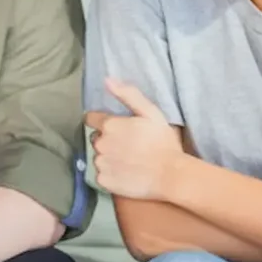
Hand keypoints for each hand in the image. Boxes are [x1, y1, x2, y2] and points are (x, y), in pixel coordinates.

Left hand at [83, 79, 183, 200]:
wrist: (170, 175)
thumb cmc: (163, 143)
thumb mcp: (150, 112)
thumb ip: (128, 95)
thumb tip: (107, 80)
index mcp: (109, 125)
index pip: (91, 119)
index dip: (102, 121)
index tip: (116, 128)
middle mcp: (100, 144)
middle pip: (96, 138)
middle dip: (108, 140)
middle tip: (129, 146)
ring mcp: (100, 164)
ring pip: (98, 157)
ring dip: (109, 157)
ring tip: (130, 161)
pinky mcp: (103, 181)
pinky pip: (101, 175)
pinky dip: (110, 174)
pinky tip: (126, 173)